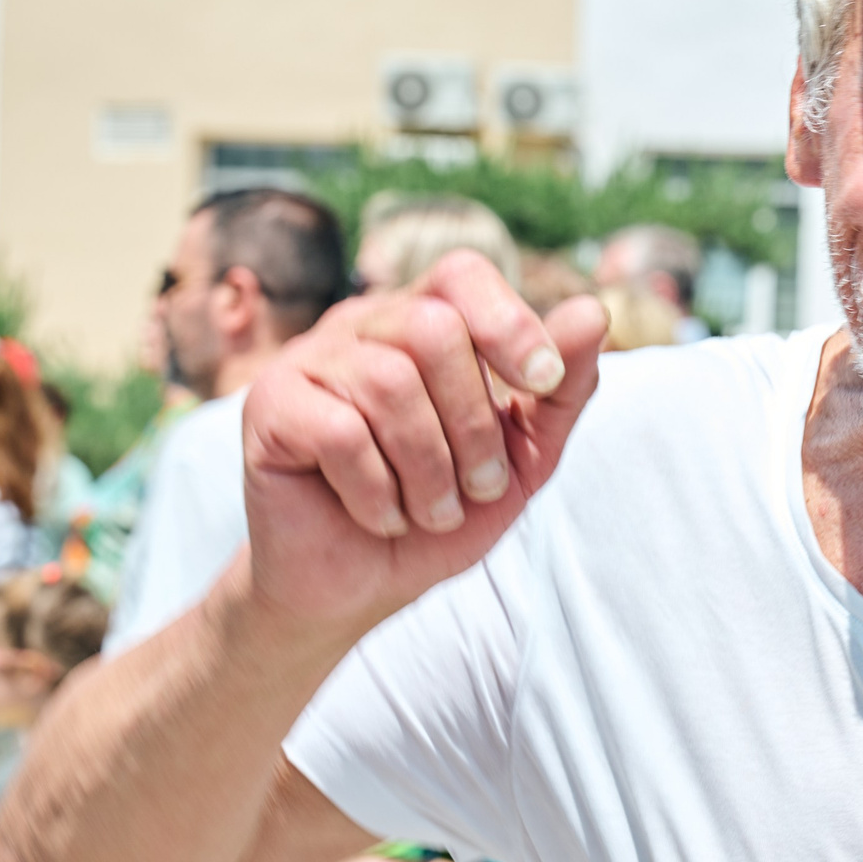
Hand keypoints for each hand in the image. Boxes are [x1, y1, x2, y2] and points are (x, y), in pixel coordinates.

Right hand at [241, 252, 606, 639]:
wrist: (358, 587)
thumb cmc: (442, 512)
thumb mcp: (524, 457)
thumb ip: (563, 389)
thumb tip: (593, 312)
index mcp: (423, 320)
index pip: (463, 274)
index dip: (509, 322)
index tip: (543, 385)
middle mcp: (363, 326)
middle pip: (433, 328)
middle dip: (473, 423)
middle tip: (479, 485)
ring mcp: (309, 360)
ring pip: (389, 382)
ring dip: (429, 467)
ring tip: (434, 510)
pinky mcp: (269, 408)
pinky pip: (338, 430)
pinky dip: (376, 489)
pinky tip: (382, 515)